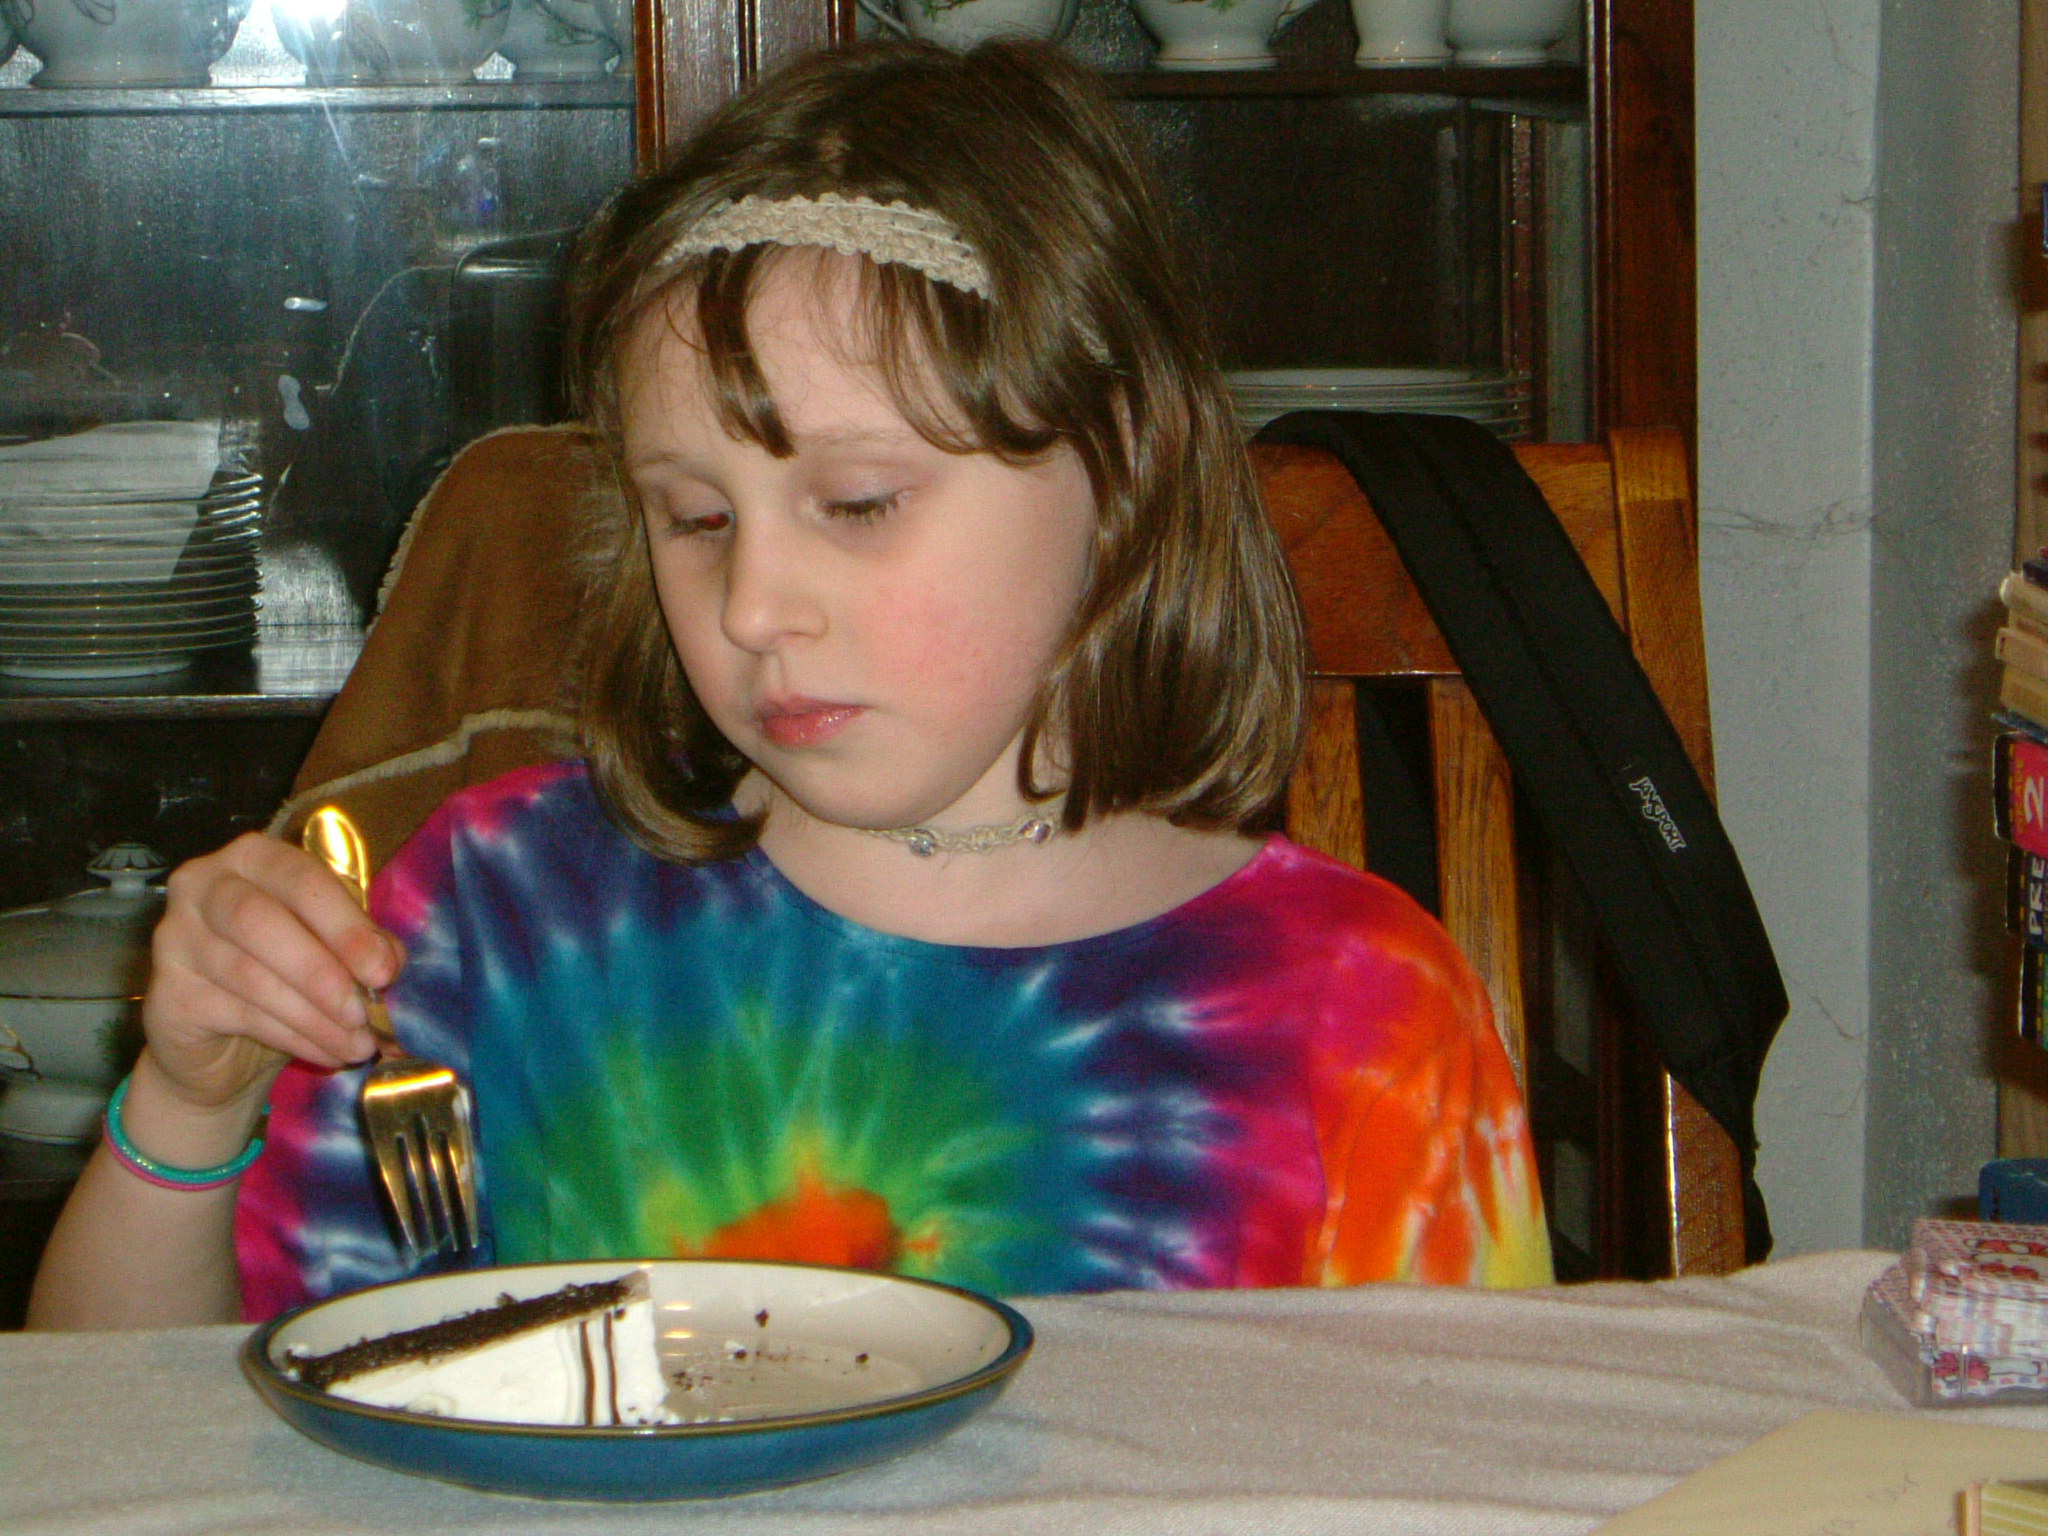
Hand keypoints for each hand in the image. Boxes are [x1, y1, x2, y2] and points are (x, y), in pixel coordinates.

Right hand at [142, 831, 402, 1112]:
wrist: (221, 1048)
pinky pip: (238, 1014)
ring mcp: (175, 938)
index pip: (300, 877)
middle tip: (364, 1010)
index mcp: (253, 858)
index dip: (344, 925)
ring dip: (314, 1016)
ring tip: (357, 1043)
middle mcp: (203, 886)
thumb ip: (360, 945)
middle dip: (321, 969)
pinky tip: (327, 1053)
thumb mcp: (331, 952)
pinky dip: (293, 1037)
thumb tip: (387, 961)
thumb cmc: (284, 978)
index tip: (382, 969)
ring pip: (251, 975)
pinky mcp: (167, 994)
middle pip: (260, 920)